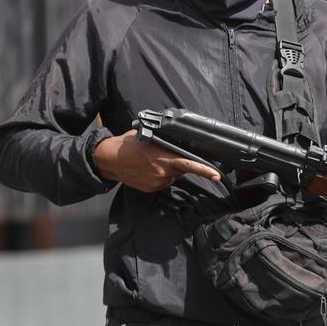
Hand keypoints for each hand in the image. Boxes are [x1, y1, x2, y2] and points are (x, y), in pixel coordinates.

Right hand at [93, 129, 222, 192]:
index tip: (216, 175)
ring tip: (151, 161)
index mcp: (163, 156)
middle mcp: (162, 171)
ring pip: (172, 177)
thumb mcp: (148, 136)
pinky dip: (160, 176)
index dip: (204, 170)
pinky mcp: (151, 189)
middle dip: (179, 164)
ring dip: (168, 170)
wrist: (110, 160)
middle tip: (165, 156)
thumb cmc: (129, 144)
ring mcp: (156, 182)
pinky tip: (148, 169)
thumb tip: (179, 139)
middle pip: (181, 170)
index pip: (189, 164)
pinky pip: (163, 182)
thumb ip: (165, 140)